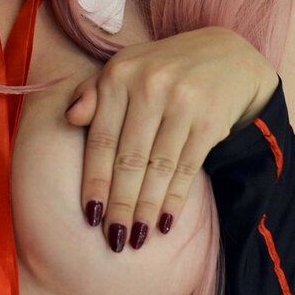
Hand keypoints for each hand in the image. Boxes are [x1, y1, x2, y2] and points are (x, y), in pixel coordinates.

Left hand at [65, 26, 277, 250]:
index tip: (89, 214)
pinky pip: (186, 167)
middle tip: (113, 239)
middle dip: (120, 204)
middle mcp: (149, 85)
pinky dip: (174, 198)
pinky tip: (165, 222)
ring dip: (146, 208)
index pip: (102, 138)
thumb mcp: (124, 69)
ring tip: (137, 237)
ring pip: (158, 168)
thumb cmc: (160, 68)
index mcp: (119, 74)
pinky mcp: (209, 120)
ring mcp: (181, 102)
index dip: (95, 180)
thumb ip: (93, 93)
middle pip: (129, 158)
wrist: (223, 54)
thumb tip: (71, 118)